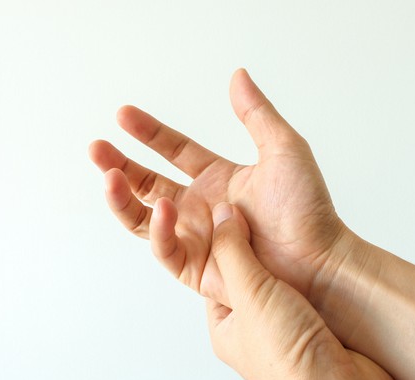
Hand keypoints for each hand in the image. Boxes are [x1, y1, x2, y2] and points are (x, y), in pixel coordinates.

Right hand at [89, 69, 349, 306]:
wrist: (318, 260)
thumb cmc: (307, 209)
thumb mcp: (283, 148)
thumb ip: (256, 113)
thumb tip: (237, 75)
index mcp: (219, 178)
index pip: (174, 151)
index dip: (148, 133)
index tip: (123, 115)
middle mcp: (201, 206)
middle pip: (148, 184)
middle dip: (120, 165)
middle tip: (96, 148)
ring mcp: (196, 237)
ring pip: (144, 217)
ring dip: (122, 197)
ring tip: (108, 174)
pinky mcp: (195, 267)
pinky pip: (165, 247)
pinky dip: (157, 228)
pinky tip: (162, 208)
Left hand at [206, 202, 402, 379]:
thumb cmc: (290, 364)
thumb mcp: (251, 293)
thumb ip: (233, 252)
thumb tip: (221, 216)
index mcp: (226, 323)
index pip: (215, 272)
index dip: (220, 241)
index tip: (229, 211)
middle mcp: (254, 326)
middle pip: (249, 271)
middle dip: (255, 244)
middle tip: (260, 214)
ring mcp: (286, 327)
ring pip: (281, 277)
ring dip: (285, 256)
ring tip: (289, 230)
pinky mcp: (317, 324)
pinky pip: (308, 286)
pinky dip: (311, 271)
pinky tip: (317, 257)